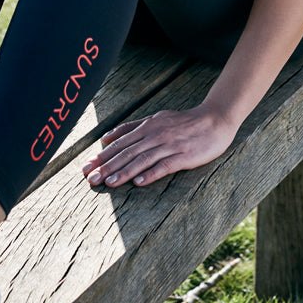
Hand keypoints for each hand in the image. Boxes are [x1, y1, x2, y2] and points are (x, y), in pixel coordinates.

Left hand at [81, 106, 237, 188]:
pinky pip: (165, 165)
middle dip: (107, 165)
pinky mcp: (184, 155)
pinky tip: (139, 183)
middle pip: (127, 152)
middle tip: (90, 178)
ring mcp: (169, 144)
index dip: (103, 155)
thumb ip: (131, 128)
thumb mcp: (156, 119)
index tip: (86, 166)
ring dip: (124, 171)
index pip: (120, 143)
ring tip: (109, 182)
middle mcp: (155, 134)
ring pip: (142, 159)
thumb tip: (106, 138)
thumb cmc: (184, 122)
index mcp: (147, 126)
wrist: (215, 119)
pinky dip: (151, 173)